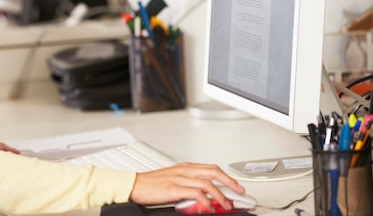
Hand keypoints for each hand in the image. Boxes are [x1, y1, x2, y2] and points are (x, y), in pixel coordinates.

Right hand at [129, 162, 244, 211]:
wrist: (134, 185)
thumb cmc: (150, 184)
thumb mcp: (172, 180)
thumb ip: (188, 184)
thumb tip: (203, 194)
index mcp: (185, 167)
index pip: (211, 168)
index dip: (226, 177)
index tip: (236, 186)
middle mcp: (184, 170)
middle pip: (214, 171)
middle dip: (230, 182)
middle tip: (240, 193)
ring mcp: (180, 178)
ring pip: (208, 183)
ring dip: (221, 195)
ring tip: (227, 205)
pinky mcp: (174, 188)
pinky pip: (196, 193)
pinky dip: (206, 201)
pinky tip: (209, 208)